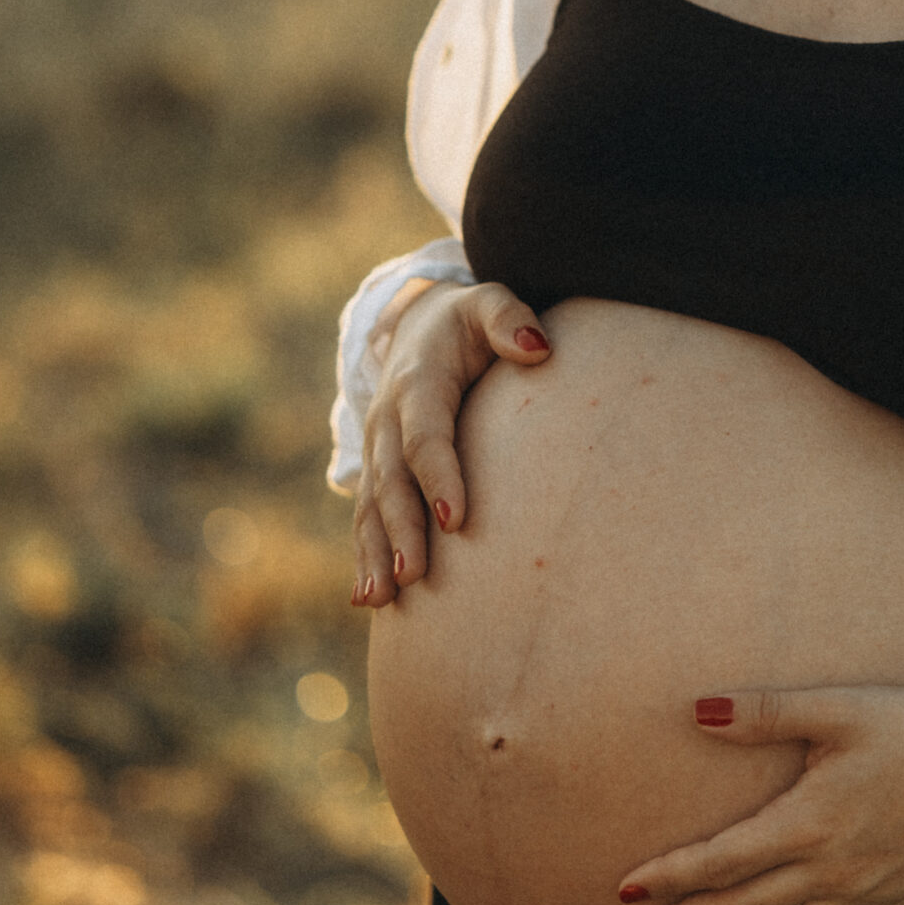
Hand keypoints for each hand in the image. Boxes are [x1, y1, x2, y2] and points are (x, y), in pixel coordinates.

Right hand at [352, 279, 550, 606]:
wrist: (417, 326)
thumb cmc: (469, 322)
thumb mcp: (488, 304)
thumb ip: (510, 318)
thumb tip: (538, 347)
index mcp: (418, 384)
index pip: (426, 436)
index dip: (438, 476)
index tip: (455, 520)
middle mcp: (388, 421)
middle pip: (392, 482)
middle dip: (402, 530)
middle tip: (415, 575)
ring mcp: (378, 449)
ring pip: (371, 507)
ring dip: (376, 554)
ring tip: (382, 599)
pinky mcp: (378, 472)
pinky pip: (366, 517)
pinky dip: (365, 557)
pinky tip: (370, 601)